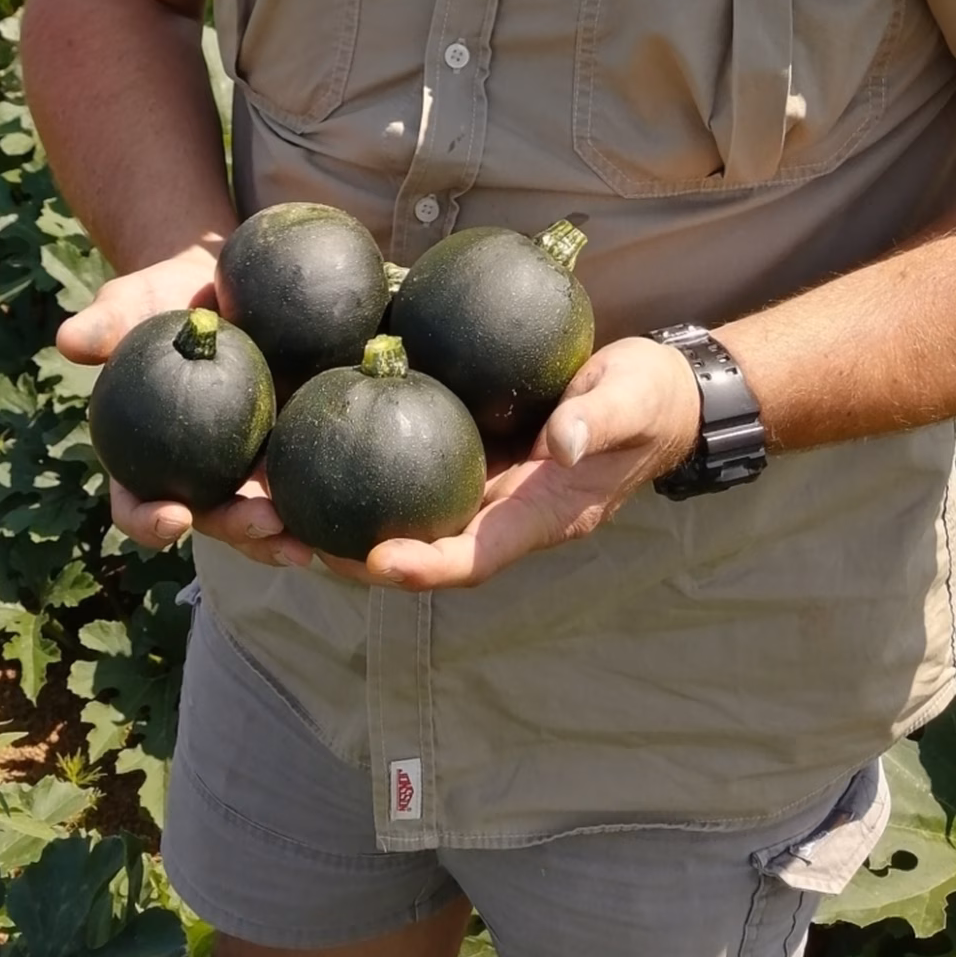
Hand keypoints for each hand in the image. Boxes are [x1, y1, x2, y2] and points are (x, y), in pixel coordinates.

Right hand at [57, 243, 313, 569]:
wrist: (218, 283)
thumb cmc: (162, 297)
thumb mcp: (131, 304)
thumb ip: (106, 324)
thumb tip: (70, 338)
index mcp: (147, 460)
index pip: (137, 504)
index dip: (149, 521)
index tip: (172, 517)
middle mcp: (198, 478)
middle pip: (214, 521)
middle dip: (239, 533)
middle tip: (265, 525)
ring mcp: (249, 469)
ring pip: (267, 518)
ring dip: (290, 536)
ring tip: (317, 540)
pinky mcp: (293, 448)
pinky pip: (312, 477)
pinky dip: (330, 495)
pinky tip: (358, 502)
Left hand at [335, 337, 703, 591]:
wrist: (660, 392)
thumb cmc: (649, 396)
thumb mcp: (630, 398)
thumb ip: (597, 420)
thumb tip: (560, 444)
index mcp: (544, 512)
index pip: (478, 555)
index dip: (429, 565)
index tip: (378, 559)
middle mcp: (509, 511)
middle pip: (432, 551)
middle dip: (368, 559)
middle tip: (306, 545)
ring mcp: (491, 488)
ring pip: (419, 519)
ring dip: (359, 526)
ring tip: (294, 515)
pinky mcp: (479, 455)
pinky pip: (423, 473)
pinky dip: (378, 471)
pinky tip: (332, 448)